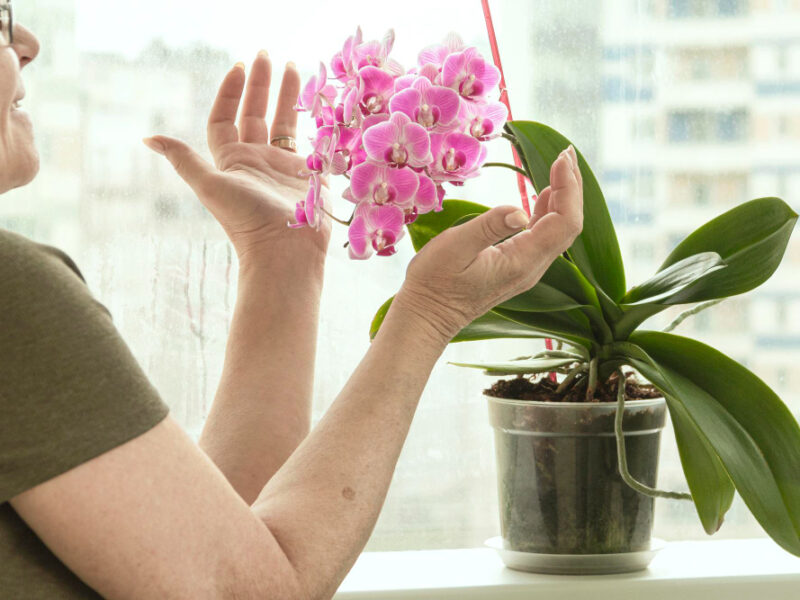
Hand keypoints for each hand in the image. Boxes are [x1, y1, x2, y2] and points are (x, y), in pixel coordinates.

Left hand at [143, 52, 330, 261]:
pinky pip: (309, 140)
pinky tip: (317, 101)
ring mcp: (284, 166)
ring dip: (287, 95)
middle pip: (256, 113)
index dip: (229, 92)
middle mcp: (257, 160)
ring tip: (292, 66)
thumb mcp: (209, 185)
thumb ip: (184, 159)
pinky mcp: (309, 174)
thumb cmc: (246, 218)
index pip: (226, 118)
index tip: (238, 67)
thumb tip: (148, 138)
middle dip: (259, 84)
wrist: (285, 249)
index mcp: (232, 160)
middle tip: (265, 55)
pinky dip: (311, 121)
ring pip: (284, 122)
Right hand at [393, 145, 582, 343]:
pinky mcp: (517, 265)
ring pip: (558, 229)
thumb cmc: (434, 282)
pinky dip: (548, 209)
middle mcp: (532, 266)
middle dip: (571, 186)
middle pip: (568, 224)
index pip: (563, 222)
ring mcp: (527, 268)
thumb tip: (521, 211)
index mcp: (522, 261)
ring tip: (560, 164)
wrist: (428, 316)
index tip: (558, 159)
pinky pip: (543, 235)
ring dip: (562, 195)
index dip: (567, 188)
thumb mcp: (455, 248)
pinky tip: (545, 192)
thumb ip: (489, 227)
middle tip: (566, 152)